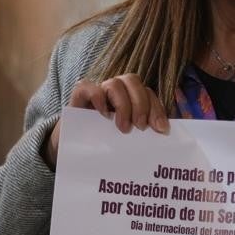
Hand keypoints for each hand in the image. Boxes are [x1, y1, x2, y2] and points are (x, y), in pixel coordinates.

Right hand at [44, 74, 169, 167]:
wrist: (72, 152)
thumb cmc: (102, 146)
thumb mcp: (126, 141)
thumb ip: (142, 134)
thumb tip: (163, 134)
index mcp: (129, 100)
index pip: (148, 93)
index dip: (157, 109)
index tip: (161, 129)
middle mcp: (115, 93)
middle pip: (134, 81)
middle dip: (141, 104)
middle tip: (140, 127)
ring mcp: (97, 93)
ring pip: (115, 83)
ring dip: (123, 104)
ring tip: (123, 128)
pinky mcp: (78, 98)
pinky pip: (86, 86)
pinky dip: (97, 96)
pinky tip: (103, 114)